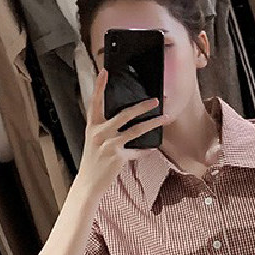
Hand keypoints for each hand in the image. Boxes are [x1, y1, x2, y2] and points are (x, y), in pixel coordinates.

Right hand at [76, 69, 169, 196]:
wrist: (89, 182)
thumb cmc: (93, 160)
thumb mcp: (94, 140)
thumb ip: (105, 128)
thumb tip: (123, 118)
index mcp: (92, 126)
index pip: (95, 102)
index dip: (99, 86)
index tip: (104, 71)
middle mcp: (100, 133)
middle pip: (124, 114)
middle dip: (142, 106)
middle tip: (155, 100)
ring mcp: (109, 145)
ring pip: (136, 130)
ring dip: (152, 123)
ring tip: (165, 118)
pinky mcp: (118, 157)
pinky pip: (137, 151)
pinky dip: (145, 150)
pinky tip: (152, 147)